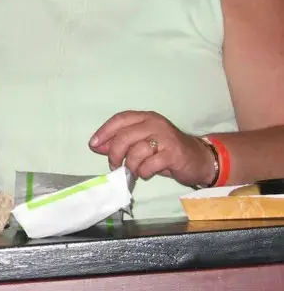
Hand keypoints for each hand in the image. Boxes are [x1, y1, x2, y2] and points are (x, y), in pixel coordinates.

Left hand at [89, 110, 215, 187]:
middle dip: (114, 153)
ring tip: (132, 171)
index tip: (93, 144)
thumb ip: (120, 143)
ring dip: (130, 165)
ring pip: (137, 150)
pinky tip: (146, 173)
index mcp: (145, 118)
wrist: (198, 159)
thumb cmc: (165, 151)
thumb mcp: (141, 144)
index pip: (120, 119)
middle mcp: (155, 124)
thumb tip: (96, 146)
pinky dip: (144, 171)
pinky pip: (150, 163)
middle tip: (113, 165)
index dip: (104, 131)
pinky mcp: (174, 154)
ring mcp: (166, 138)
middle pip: (125, 136)